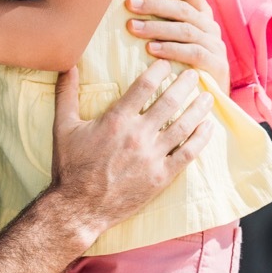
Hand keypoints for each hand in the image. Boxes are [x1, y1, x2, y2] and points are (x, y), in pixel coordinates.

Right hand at [48, 62, 214, 241]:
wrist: (79, 208)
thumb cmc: (70, 167)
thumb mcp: (63, 127)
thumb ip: (66, 94)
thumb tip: (66, 65)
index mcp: (116, 120)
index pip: (144, 86)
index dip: (159, 70)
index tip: (167, 64)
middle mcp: (137, 135)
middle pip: (169, 101)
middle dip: (185, 84)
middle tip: (194, 74)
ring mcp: (152, 157)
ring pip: (184, 126)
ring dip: (198, 108)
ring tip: (207, 97)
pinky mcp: (161, 177)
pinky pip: (188, 154)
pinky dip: (201, 138)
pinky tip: (208, 127)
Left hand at [125, 0, 229, 90]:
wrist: (207, 97)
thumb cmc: (181, 63)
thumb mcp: (173, 38)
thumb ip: (160, 20)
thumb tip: (129, 2)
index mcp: (201, 14)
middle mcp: (210, 26)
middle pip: (183, 8)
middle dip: (154, 4)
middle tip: (130, 3)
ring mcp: (216, 46)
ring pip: (185, 30)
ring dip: (157, 27)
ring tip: (132, 27)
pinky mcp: (217, 66)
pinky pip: (193, 53)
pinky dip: (171, 50)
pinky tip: (151, 49)